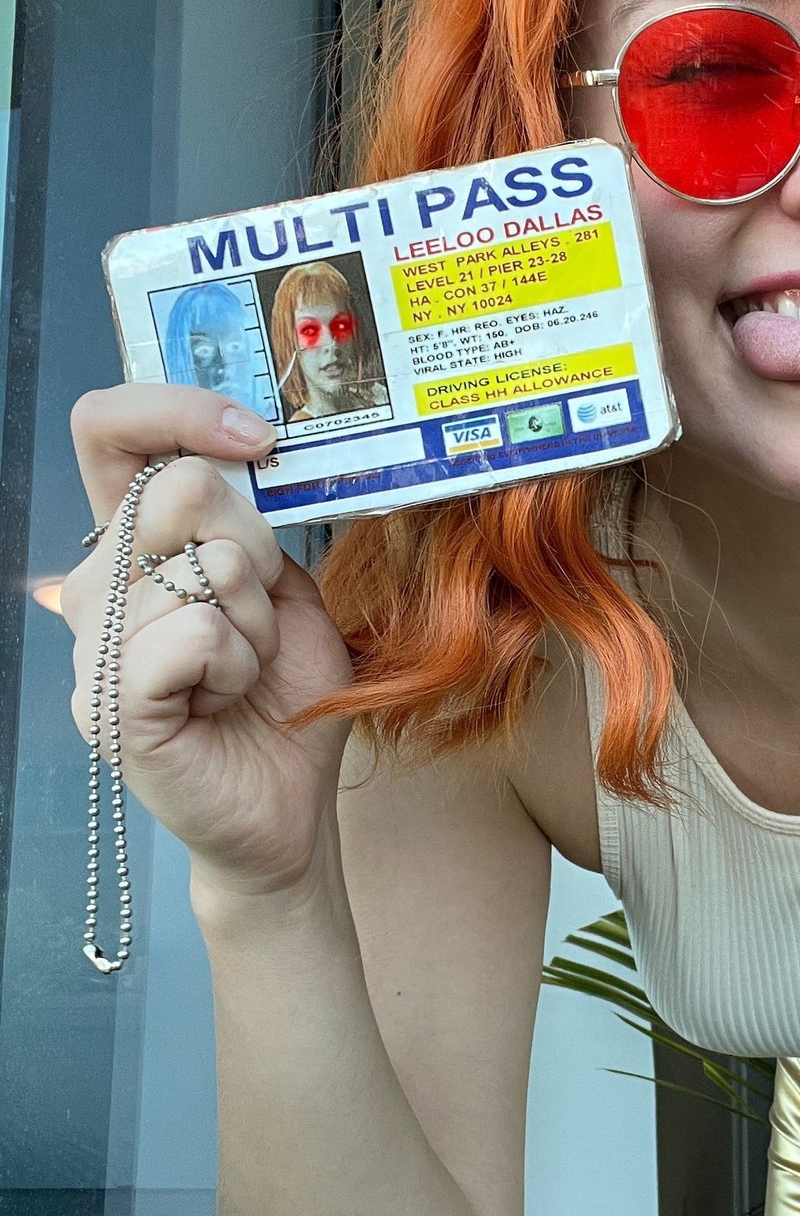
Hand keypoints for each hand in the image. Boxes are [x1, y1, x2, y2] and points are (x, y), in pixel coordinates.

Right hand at [63, 383, 357, 896]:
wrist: (288, 805)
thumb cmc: (283, 695)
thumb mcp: (289, 588)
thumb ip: (257, 522)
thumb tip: (245, 453)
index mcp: (138, 543)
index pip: (110, 429)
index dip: (179, 410)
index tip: (257, 438)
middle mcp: (99, 583)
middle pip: (179, 489)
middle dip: (255, 550)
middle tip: (257, 620)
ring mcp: (95, 644)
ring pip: (202, 570)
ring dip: (256, 625)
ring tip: (242, 674)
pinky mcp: (112, 703)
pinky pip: (192, 635)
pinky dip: (235, 664)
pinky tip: (223, 700)